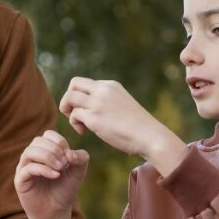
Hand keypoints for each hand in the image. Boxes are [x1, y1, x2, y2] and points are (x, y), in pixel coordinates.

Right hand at [14, 130, 88, 218]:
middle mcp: (32, 157)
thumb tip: (70, 153)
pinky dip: (43, 170)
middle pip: (38, 141)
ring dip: (47, 157)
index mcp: (44, 151)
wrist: (56, 212)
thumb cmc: (64, 190)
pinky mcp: (20, 181)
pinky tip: (56, 176)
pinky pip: (28, 169)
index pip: (48, 135)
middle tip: (65, 164)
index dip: (60, 142)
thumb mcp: (78, 173)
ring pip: (29, 152)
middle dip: (54, 150)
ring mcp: (24, 168)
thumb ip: (81, 158)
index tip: (69, 157)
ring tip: (60, 169)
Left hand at [59, 77, 186, 174]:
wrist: (149, 136)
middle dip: (68, 98)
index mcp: (110, 85)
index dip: (78, 95)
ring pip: (70, 97)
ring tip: (79, 124)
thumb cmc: (137, 126)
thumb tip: (92, 108)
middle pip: (73, 83)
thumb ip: (107, 101)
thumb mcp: (122, 104)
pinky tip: (84, 132)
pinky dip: (75, 124)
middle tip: (74, 114)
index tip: (85, 109)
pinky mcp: (94, 118)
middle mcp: (103, 90)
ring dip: (68, 111)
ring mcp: (98, 103)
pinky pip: (74, 115)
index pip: (84, 82)